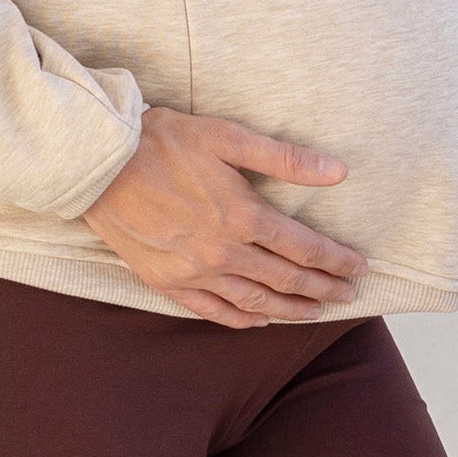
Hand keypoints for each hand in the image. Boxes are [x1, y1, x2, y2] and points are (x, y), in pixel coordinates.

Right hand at [81, 105, 369, 327]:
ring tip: (315, 314)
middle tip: (348, 297)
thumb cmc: (162, 141)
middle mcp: (222, 251)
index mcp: (242, 214)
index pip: (304, 247)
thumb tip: (338, 172)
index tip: (359, 268)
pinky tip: (258, 320)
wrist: (98, 162)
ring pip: (254, 301)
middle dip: (322, 289)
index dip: (335, 260)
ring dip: (289, 310)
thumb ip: (284, 158)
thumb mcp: (226, 136)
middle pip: (286, 278)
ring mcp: (193, 271)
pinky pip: (212, 310)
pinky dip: (240, 319)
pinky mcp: (166, 281)